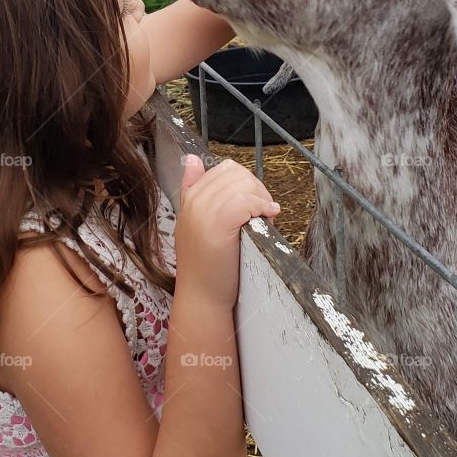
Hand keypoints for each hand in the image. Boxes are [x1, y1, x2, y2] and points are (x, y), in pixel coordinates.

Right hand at [174, 155, 279, 308]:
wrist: (202, 296)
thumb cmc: (206, 266)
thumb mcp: (196, 224)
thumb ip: (195, 191)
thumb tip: (193, 159)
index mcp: (189, 197)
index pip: (224, 169)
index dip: (246, 183)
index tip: (254, 205)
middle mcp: (194, 201)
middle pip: (236, 173)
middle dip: (256, 189)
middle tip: (263, 212)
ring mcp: (204, 211)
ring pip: (244, 184)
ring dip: (261, 198)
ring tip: (264, 218)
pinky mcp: (219, 224)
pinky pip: (247, 201)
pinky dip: (262, 207)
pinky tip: (267, 219)